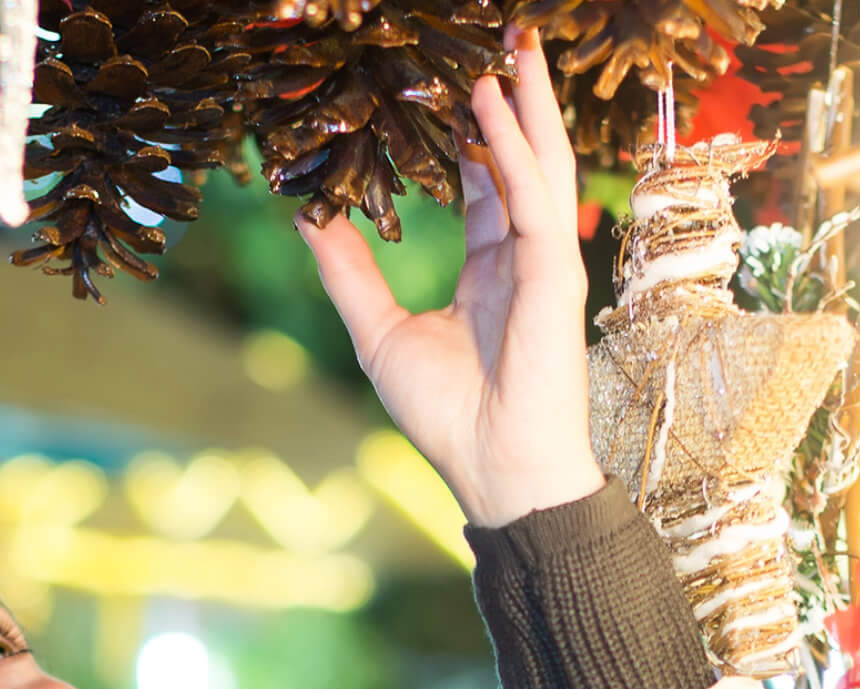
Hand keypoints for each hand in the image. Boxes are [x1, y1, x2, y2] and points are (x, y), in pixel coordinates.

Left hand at [299, 29, 603, 528]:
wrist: (495, 472)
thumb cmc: (447, 418)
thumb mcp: (379, 334)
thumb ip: (348, 272)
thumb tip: (305, 216)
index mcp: (489, 268)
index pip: (482, 180)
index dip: (464, 129)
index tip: (439, 79)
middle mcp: (522, 255)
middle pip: (518, 156)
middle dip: (508, 94)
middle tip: (493, 33)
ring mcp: (544, 259)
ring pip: (538, 161)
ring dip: (523, 99)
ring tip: (507, 41)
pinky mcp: (554, 272)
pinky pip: (535, 195)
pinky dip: (514, 147)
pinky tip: (490, 101)